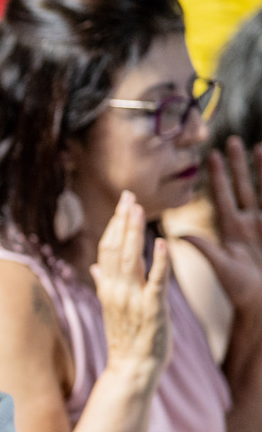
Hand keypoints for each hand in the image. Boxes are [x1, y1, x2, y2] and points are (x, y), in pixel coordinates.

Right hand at [94, 191, 171, 385]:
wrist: (132, 367)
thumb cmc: (126, 338)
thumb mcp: (111, 308)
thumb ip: (103, 283)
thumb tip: (95, 267)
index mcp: (107, 287)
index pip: (108, 249)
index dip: (115, 224)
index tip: (123, 203)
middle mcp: (116, 289)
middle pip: (117, 248)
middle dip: (123, 221)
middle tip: (129, 196)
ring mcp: (133, 299)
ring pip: (131, 259)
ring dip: (135, 233)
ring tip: (138, 210)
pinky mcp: (153, 308)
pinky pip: (156, 281)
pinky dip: (159, 262)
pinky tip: (162, 243)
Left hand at [184, 137, 261, 316]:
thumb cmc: (240, 290)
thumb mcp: (221, 267)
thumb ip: (204, 248)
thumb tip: (178, 234)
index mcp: (231, 229)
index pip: (223, 195)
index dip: (218, 176)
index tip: (212, 155)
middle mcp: (249, 223)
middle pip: (244, 187)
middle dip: (239, 165)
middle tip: (233, 140)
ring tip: (259, 146)